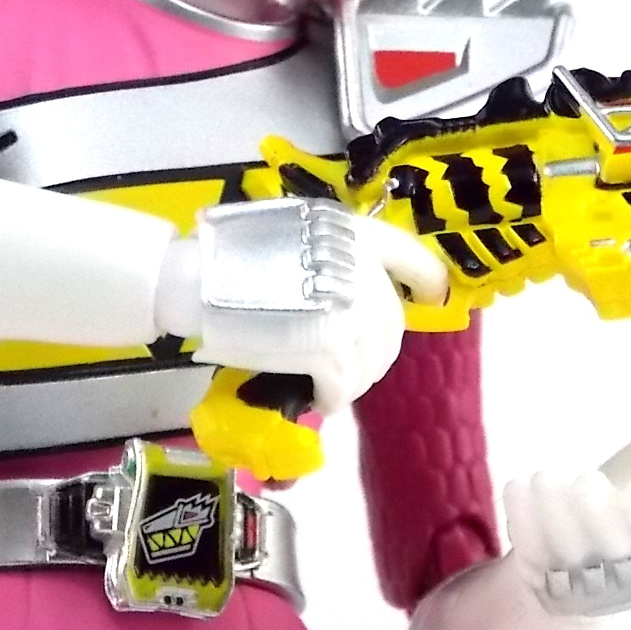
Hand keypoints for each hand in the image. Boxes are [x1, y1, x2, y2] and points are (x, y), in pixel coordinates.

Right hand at [155, 197, 446, 413]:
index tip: (434, 297)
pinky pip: (343, 384)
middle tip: (348, 364)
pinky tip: (318, 399)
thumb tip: (338, 288)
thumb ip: (324, 253)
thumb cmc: (225, 250)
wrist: (196, 277)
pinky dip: (333, 396)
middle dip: (374, 349)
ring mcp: (350, 309)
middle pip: (390, 322)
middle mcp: (362, 268)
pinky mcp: (331, 348)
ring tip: (328, 385)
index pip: (411, 256)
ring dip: (353, 379)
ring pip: (370, 359)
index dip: (428, 280)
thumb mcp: (288, 230)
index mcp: (352, 232)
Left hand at [503, 367, 630, 616]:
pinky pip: (528, 555)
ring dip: (550, 511)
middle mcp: (622, 578)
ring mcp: (580, 588)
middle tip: (580, 479)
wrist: (592, 555)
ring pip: (563, 554)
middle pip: (606, 550)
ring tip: (541, 476)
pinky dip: (521, 520)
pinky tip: (517, 484)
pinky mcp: (543, 587)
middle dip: (591, 512)